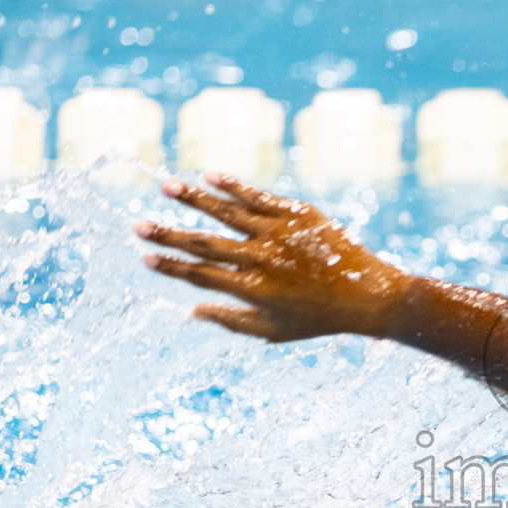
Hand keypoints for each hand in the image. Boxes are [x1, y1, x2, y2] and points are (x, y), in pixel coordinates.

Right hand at [137, 173, 411, 341]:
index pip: (201, 275)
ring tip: (167, 187)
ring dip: (194, 199)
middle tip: (137, 225)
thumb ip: (232, 320)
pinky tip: (211, 176)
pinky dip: (234, 186)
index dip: (171, 266)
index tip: (145, 256)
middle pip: (205, 243)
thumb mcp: (275, 331)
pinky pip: (259, 196)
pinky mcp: (298, 215)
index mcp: (253, 289)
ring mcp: (279, 233)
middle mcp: (262, 259)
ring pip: (228, 212)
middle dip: (169, 234)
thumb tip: (192, 310)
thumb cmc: (319, 318)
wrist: (369, 295)